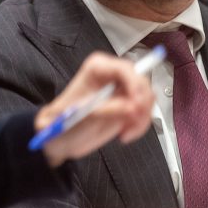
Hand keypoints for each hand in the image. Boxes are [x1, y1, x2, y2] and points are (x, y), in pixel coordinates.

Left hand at [36, 52, 153, 166]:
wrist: (60, 139)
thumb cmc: (62, 122)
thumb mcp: (80, 115)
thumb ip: (106, 108)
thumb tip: (130, 107)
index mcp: (97, 68)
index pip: (124, 69)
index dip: (135, 84)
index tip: (136, 103)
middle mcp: (113, 76)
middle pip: (141, 81)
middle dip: (142, 102)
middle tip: (134, 119)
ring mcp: (122, 92)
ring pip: (147, 98)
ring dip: (142, 117)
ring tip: (126, 132)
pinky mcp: (128, 107)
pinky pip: (145, 113)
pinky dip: (140, 125)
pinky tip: (125, 134)